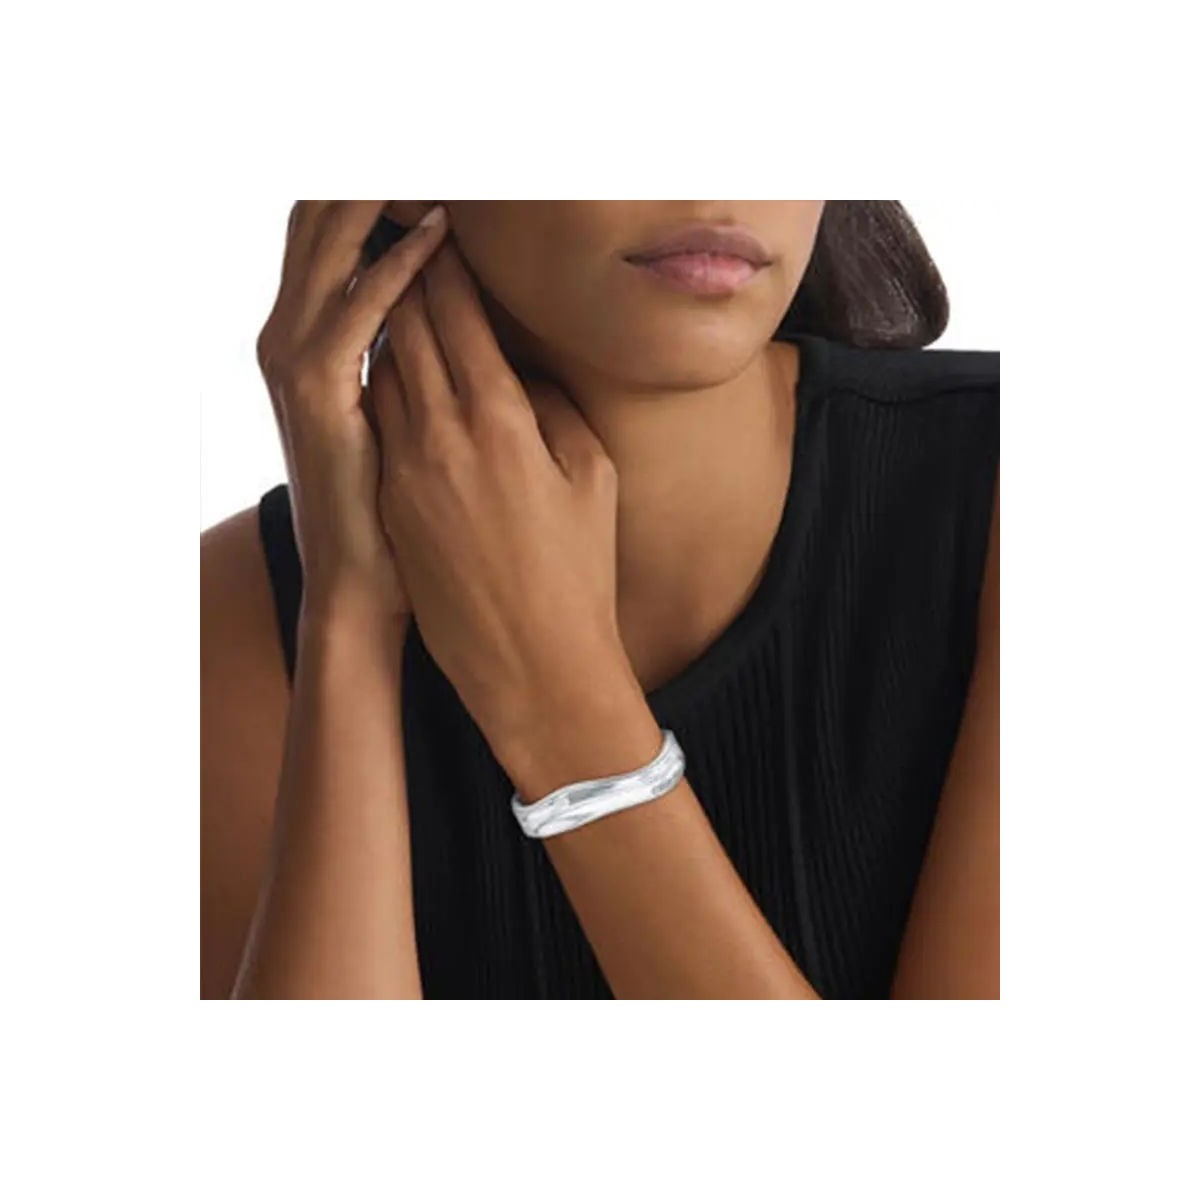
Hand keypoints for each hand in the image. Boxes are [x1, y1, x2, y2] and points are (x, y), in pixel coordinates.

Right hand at [255, 201, 448, 625]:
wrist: (361, 582)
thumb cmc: (392, 506)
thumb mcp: (397, 413)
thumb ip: (406, 356)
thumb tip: (448, 309)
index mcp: (316, 340)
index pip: (338, 238)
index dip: (380, 192)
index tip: (434, 161)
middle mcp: (294, 338)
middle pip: (322, 224)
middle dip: (374, 178)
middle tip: (432, 146)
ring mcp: (297, 363)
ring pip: (330, 249)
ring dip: (381, 199)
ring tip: (434, 163)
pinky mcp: (317, 392)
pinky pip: (358, 311)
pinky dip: (395, 268)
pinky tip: (438, 235)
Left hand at [367, 234, 637, 751]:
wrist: (530, 662)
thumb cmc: (577, 571)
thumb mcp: (590, 477)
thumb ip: (551, 408)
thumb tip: (515, 372)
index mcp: (502, 420)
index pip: (458, 313)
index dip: (448, 263)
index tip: (446, 230)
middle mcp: (441, 435)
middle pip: (406, 325)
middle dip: (405, 273)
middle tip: (403, 235)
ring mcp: (404, 470)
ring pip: (381, 368)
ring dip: (387, 323)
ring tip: (396, 289)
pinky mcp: (389, 502)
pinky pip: (378, 421)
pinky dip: (383, 381)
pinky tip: (394, 368)